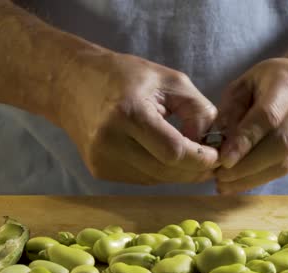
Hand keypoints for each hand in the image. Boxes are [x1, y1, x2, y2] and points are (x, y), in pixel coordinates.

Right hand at [57, 51, 218, 184]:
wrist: (71, 83)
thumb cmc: (124, 75)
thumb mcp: (170, 80)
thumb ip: (198, 110)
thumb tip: (209, 144)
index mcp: (129, 113)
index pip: (173, 152)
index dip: (200, 158)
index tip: (216, 154)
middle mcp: (111, 142)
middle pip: (166, 172)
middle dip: (194, 169)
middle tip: (211, 161)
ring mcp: (102, 160)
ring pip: (156, 180)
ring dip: (178, 173)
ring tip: (189, 155)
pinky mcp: (99, 171)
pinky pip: (141, 180)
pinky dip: (159, 172)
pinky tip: (162, 155)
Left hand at [215, 58, 287, 193]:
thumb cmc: (269, 82)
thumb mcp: (243, 85)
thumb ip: (230, 111)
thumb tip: (217, 144)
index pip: (268, 116)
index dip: (245, 141)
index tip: (224, 159)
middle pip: (282, 144)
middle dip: (248, 165)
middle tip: (221, 176)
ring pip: (286, 162)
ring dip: (252, 177)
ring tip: (225, 184)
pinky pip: (287, 169)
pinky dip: (260, 178)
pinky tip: (239, 183)